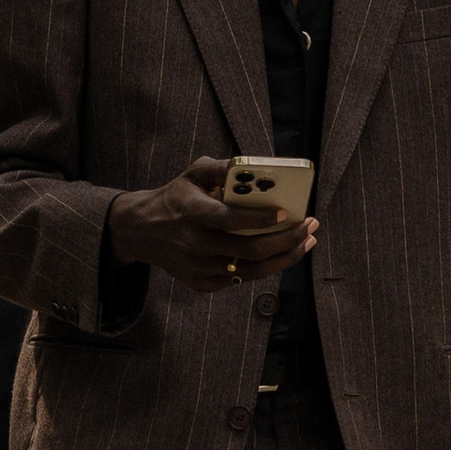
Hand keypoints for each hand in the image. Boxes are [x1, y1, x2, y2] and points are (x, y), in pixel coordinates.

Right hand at [110, 158, 316, 291]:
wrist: (140, 231)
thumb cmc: (175, 198)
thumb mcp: (191, 174)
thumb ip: (219, 167)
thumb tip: (250, 165)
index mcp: (193, 213)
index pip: (231, 220)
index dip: (261, 219)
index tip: (288, 213)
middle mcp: (196, 244)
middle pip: (251, 249)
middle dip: (288, 239)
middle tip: (310, 226)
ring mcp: (199, 268)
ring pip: (252, 269)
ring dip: (286, 257)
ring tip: (307, 242)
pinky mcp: (201, 283)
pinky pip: (241, 278)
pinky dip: (266, 267)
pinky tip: (282, 253)